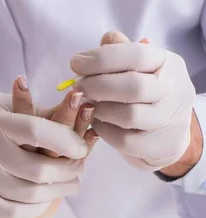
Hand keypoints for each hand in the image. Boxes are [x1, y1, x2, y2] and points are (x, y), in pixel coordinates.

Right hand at [0, 89, 91, 217]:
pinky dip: (33, 208)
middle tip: (78, 170)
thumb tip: (83, 113)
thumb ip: (39, 113)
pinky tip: (43, 199)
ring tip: (68, 184)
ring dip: (55, 191)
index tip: (81, 148)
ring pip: (25, 194)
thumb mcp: (4, 105)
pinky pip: (9, 211)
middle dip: (66, 171)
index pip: (37, 131)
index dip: (67, 141)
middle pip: (35, 169)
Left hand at [71, 31, 196, 171]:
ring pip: (128, 115)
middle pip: (133, 86)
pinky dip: (103, 130)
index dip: (101, 58)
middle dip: (97, 85)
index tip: (75, 63)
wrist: (165, 134)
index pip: (136, 55)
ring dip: (99, 109)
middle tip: (77, 86)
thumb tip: (106, 39)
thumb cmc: (144, 94)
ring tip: (87, 105)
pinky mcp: (156, 145)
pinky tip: (96, 122)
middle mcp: (173, 90)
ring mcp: (167, 120)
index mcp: (168, 64)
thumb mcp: (138, 69)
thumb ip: (121, 53)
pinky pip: (122, 139)